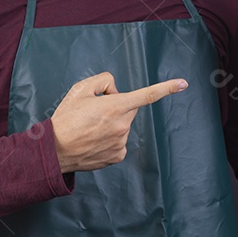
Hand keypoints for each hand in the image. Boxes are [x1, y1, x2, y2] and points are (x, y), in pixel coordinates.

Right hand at [50, 72, 188, 173]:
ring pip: (123, 126)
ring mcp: (121, 142)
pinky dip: (109, 139)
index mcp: (116, 106)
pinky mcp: (118, 155)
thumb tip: (116, 92)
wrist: (54, 150)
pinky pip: (119, 141)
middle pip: (129, 109)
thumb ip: (103, 81)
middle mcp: (122, 125)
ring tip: (90, 129)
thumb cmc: (66, 118)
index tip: (183, 83)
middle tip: (94, 113)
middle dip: (117, 107)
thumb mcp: (80, 89)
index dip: (166, 88)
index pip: (146, 95)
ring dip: (111, 124)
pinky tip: (94, 140)